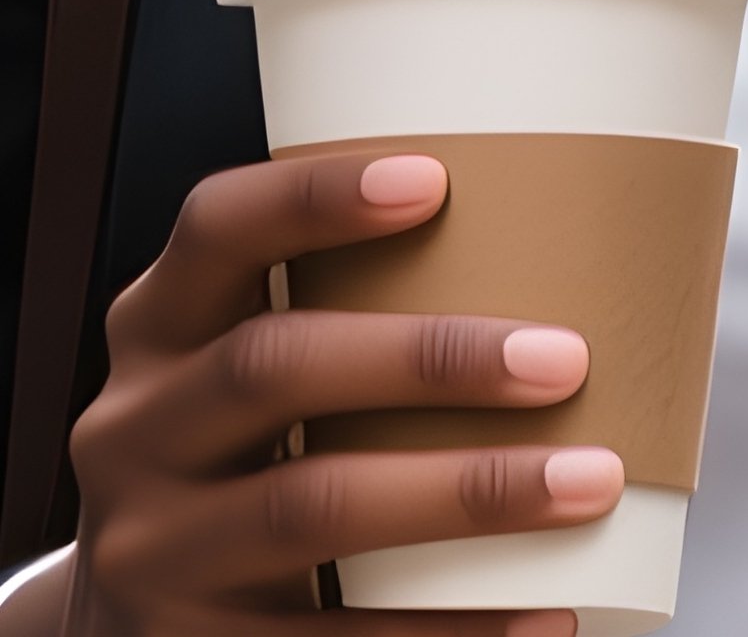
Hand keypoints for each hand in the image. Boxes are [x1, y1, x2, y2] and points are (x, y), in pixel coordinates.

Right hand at [23, 151, 621, 635]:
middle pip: (275, 366)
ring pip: (309, 505)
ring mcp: (150, 548)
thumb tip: (579, 251)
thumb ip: (353, 309)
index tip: (435, 180)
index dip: (315, 196)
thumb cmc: (256, 453)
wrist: (141, 626)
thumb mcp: (257, 369)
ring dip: (466, 490)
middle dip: (431, 358)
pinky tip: (547, 614)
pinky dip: (449, 630)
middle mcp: (133, 428)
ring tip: (590, 481)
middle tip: (566, 360)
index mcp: (159, 326)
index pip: (216, 227)